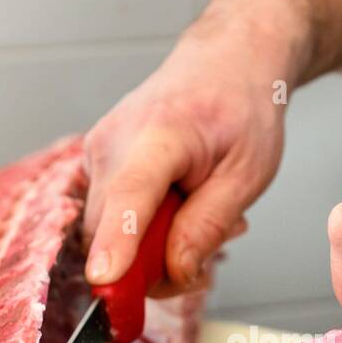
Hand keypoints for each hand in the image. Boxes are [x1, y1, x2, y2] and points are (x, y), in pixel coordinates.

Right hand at [82, 19, 287, 294]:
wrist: (224, 63)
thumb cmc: (241, 110)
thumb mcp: (246, 176)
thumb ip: (207, 227)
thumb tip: (174, 275)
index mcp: (159, 135)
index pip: (129, 197)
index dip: (116, 243)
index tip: (106, 279)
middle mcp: (113, 141)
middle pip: (110, 232)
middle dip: (152, 262)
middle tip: (212, 240)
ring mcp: (96, 151)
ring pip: (107, 232)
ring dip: (151, 244)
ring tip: (198, 210)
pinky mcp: (95, 162)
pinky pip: (109, 218)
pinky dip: (142, 227)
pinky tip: (177, 203)